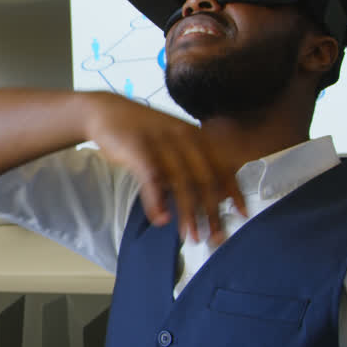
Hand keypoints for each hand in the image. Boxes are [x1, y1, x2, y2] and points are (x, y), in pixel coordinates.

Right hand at [82, 92, 245, 243]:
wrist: (104, 110)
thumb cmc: (142, 131)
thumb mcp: (173, 139)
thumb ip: (190, 161)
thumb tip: (210, 192)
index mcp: (196, 135)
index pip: (222, 166)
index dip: (234, 191)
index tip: (242, 214)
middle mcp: (183, 138)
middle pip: (205, 179)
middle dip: (212, 212)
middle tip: (216, 237)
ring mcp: (161, 142)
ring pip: (181, 183)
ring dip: (188, 214)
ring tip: (190, 236)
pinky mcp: (137, 148)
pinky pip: (151, 179)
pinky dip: (157, 201)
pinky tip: (161, 219)